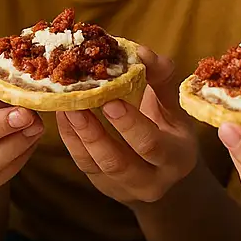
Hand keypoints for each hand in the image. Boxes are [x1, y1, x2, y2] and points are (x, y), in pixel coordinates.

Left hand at [57, 49, 197, 205]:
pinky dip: (70, 138)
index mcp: (177, 157)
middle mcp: (152, 181)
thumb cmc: (168, 126)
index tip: (111, 101)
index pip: (152, 146)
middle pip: (119, 163)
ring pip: (96, 164)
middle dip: (95, 134)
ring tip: (64, 105)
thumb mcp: (172, 105)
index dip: (130, 125)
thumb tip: (142, 52)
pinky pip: (83, 163)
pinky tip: (63, 114)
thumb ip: (160, 78)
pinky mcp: (103, 184)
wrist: (163, 168)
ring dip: (77, 134)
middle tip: (77, 104)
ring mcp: (124, 187)